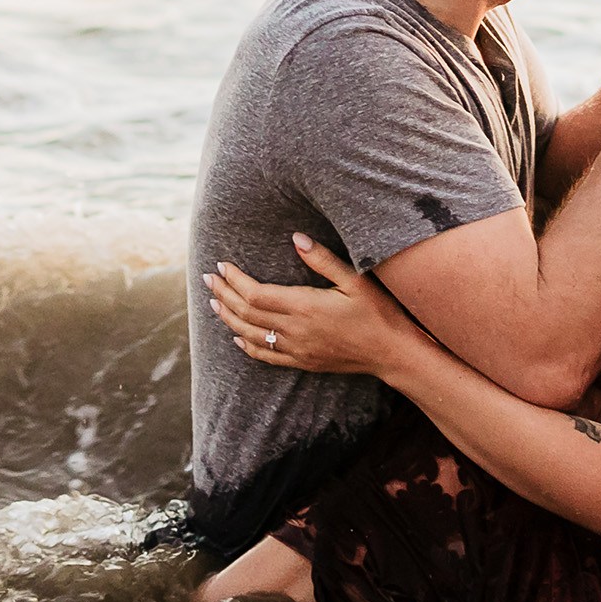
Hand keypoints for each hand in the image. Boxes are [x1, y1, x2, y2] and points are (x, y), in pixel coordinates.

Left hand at [203, 234, 424, 378]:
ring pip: (251, 335)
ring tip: (214, 302)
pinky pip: (266, 356)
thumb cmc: (378, 313)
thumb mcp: (355, 280)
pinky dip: (247, 346)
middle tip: (208, 279)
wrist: (392, 353)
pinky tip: (237, 338)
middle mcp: (295, 331)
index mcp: (304, 307)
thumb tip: (296, 238)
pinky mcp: (303, 362)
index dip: (234, 280)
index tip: (221, 266)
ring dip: (228, 318)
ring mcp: (297, 349)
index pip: (255, 294)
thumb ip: (322, 260)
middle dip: (224, 294)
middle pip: (247, 313)